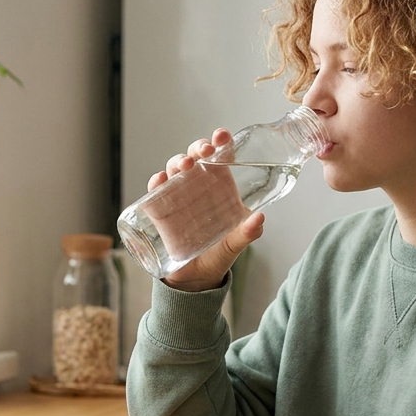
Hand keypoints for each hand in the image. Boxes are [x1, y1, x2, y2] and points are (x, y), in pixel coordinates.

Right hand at [146, 129, 265, 292]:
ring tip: (185, 166)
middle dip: (197, 147)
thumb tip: (259, 218)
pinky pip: (155, 190)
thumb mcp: (234, 246)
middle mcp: (198, 187)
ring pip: (175, 169)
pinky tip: (160, 180)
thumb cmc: (218, 257)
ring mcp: (177, 196)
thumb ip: (247, 234)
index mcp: (219, 188)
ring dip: (177, 161)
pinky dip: (156, 182)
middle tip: (203, 151)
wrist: (194, 280)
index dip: (220, 142)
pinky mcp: (160, 210)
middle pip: (195, 157)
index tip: (221, 135)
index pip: (219, 158)